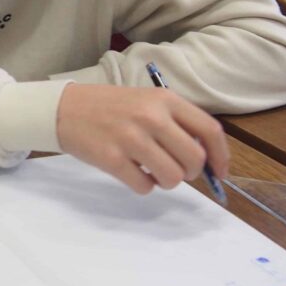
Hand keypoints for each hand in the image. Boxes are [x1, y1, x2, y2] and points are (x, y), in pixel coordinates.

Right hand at [55, 83, 228, 194]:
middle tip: (177, 171)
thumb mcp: (147, 102)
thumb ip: (176, 123)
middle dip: (191, 173)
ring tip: (151, 170)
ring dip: (166, 181)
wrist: (65, 109)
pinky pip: (144, 186)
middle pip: (193, 159)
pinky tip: (132, 172)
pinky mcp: (112, 159)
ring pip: (172, 177)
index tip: (219, 172)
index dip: (221, 156)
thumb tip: (204, 158)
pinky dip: (143, 185)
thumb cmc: (111, 107)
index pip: (209, 130)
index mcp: (165, 100)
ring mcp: (131, 138)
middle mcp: (151, 117)